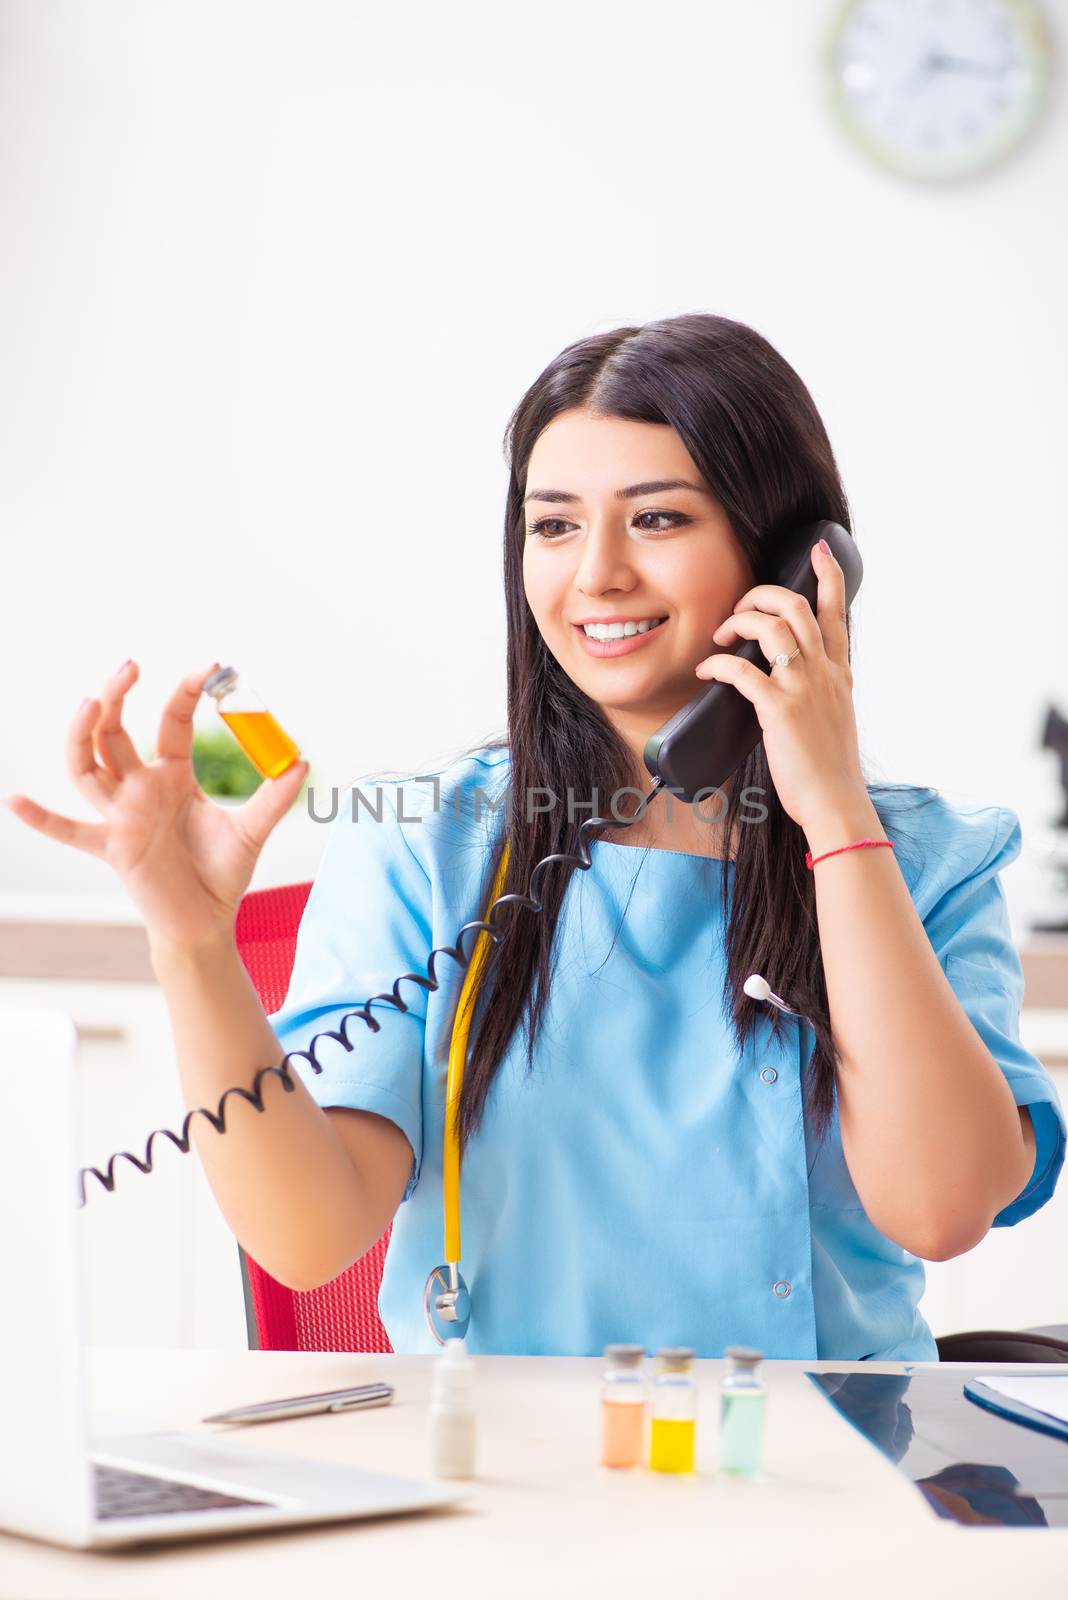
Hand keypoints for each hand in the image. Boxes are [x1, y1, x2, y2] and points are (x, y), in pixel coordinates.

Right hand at [2, 660, 308, 953]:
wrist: (206, 920)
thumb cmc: (222, 873)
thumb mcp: (252, 830)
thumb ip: (273, 797)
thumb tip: (302, 762)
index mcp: (172, 776)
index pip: (170, 722)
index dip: (184, 693)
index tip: (209, 668)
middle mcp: (140, 789)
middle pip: (115, 732)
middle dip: (119, 696)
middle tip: (130, 666)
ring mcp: (121, 816)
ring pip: (88, 767)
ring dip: (83, 735)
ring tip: (91, 703)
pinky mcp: (112, 847)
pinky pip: (70, 831)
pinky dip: (41, 818)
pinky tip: (14, 800)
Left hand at [694, 539, 867, 834]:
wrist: (836, 803)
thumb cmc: (828, 769)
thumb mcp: (834, 719)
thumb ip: (817, 693)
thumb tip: (787, 682)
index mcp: (839, 673)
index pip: (837, 611)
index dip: (828, 574)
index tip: (817, 548)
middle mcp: (824, 673)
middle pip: (797, 606)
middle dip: (762, 592)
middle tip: (740, 605)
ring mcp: (804, 688)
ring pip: (772, 627)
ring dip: (738, 621)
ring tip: (719, 636)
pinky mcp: (780, 710)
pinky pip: (743, 670)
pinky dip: (718, 663)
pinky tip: (705, 668)